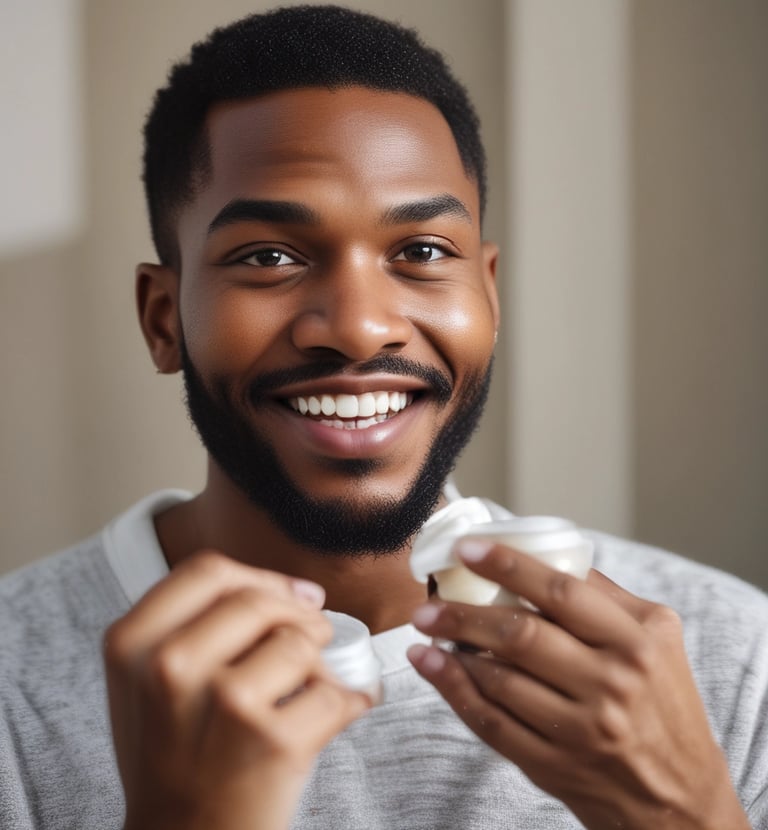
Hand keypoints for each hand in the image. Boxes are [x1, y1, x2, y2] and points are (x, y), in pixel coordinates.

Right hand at [104, 550, 370, 829]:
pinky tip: (338, 713)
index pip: (209, 571)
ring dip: (321, 662)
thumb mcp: (151, 682)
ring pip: (301, 641)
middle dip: (299, 614)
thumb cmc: (175, 757)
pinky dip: (351, 701)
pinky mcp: (272, 740)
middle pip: (259, 598)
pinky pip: (335, 691)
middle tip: (314, 636)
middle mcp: (169, 667)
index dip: (259, 577)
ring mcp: (222, 702)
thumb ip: (201, 623)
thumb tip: (301, 592)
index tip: (288, 596)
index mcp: (132, 644)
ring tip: (311, 688)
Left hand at [407, 540, 749, 829]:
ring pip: (499, 679)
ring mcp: (580, 729)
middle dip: (464, 612)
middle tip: (429, 598)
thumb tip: (545, 554)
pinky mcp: (553, 764)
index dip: (508, 565)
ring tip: (427, 625)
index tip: (467, 548)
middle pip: (521, 635)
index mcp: (635, 641)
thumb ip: (605, 595)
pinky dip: (453, 689)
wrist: (680, 797)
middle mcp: (610, 683)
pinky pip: (490, 722)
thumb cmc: (664, 703)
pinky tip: (431, 664)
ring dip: (453, 647)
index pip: (561, 591)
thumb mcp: (658, 638)